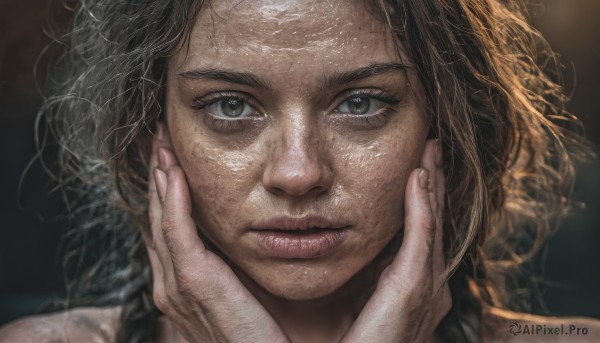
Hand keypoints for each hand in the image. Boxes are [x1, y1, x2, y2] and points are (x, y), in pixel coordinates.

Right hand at [141, 122, 288, 342]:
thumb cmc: (256, 338)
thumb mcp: (239, 298)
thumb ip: (232, 271)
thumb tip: (244, 240)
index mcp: (181, 286)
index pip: (168, 228)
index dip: (166, 191)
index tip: (170, 157)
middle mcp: (171, 284)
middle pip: (158, 218)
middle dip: (158, 176)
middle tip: (160, 138)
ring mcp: (178, 285)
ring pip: (162, 220)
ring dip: (162, 179)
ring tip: (162, 144)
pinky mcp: (196, 284)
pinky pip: (178, 234)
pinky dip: (174, 202)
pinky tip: (175, 174)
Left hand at [341, 139, 451, 342]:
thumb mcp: (345, 305)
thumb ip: (345, 276)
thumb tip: (315, 243)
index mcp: (403, 292)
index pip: (416, 236)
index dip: (418, 201)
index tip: (413, 167)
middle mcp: (420, 290)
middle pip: (430, 225)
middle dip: (431, 185)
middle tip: (429, 147)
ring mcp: (421, 292)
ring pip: (430, 227)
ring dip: (431, 188)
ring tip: (428, 152)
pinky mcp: (410, 294)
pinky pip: (420, 242)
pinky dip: (422, 209)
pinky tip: (418, 178)